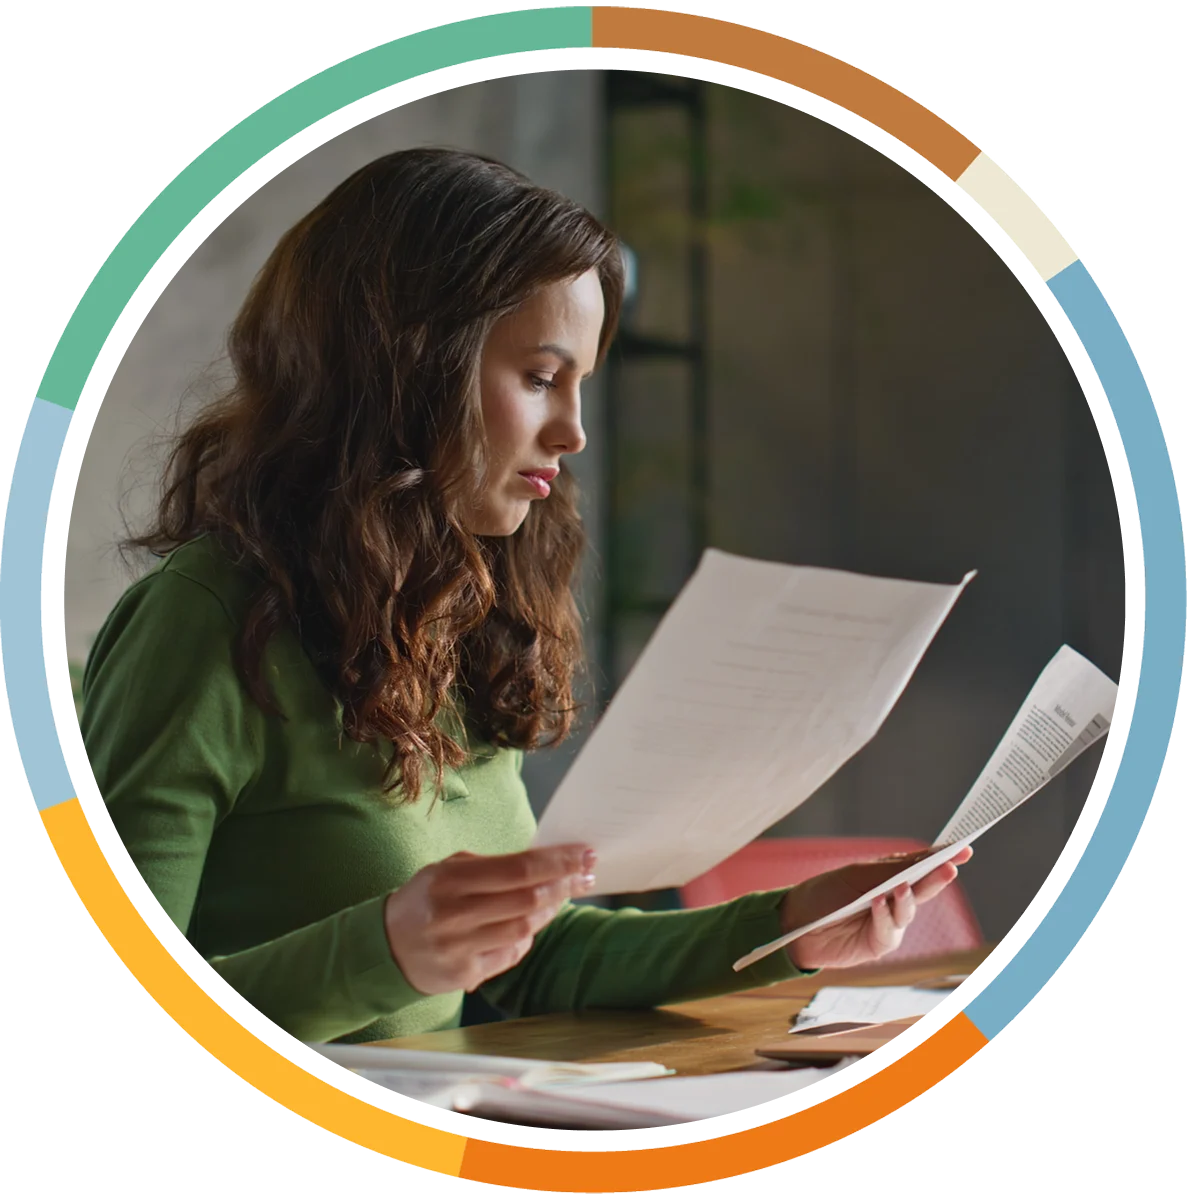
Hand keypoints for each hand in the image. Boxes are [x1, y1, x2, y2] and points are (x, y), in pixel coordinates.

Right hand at [383, 844, 596, 995]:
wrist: (385, 947)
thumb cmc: (427, 899)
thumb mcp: (449, 870)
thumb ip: (493, 866)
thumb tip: (547, 861)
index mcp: (449, 879)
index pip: (517, 868)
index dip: (557, 861)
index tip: (584, 853)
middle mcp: (453, 914)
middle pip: (527, 899)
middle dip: (564, 883)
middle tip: (587, 872)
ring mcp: (458, 948)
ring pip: (524, 928)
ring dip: (552, 909)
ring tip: (565, 894)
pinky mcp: (464, 975)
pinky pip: (511, 954)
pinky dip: (527, 936)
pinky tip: (532, 923)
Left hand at [778, 847, 973, 971]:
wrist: (796, 924)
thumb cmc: (825, 894)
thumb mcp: (856, 876)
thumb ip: (889, 871)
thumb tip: (924, 859)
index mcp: (889, 877)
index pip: (920, 866)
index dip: (942, 858)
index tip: (963, 849)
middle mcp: (894, 900)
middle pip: (922, 888)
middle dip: (937, 877)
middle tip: (951, 867)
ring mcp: (890, 923)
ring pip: (908, 911)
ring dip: (907, 899)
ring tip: (902, 887)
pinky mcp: (879, 944)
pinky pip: (889, 929)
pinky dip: (884, 916)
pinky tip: (878, 904)